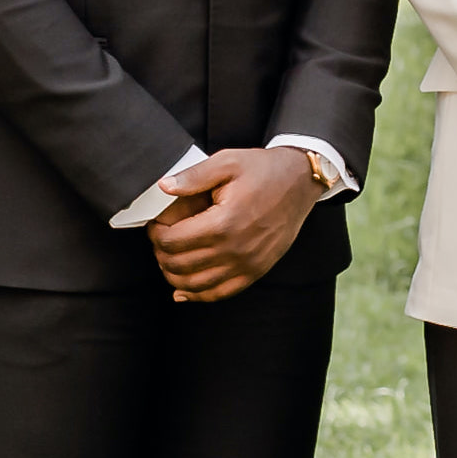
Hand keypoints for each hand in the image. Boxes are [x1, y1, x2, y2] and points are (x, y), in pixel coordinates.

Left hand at [146, 145, 322, 301]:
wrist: (300, 181)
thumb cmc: (263, 170)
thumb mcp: (227, 162)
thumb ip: (193, 177)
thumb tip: (163, 187)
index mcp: (224, 222)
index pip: (173, 241)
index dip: (156, 235)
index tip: (156, 225)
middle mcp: (235, 249)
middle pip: (180, 265)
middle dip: (161, 254)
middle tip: (161, 241)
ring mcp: (247, 264)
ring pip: (196, 285)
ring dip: (174, 276)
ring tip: (169, 259)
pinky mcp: (256, 271)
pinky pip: (220, 293)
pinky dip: (198, 295)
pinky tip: (183, 290)